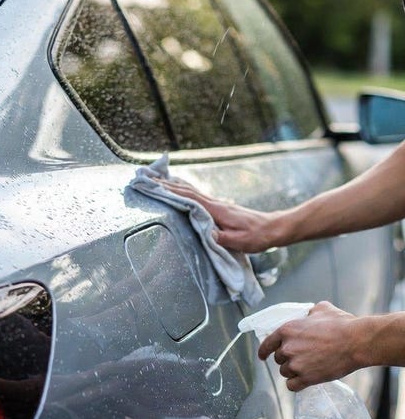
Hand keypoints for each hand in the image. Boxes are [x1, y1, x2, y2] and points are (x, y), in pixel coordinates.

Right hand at [158, 177, 281, 251]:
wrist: (272, 228)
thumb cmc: (257, 236)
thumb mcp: (240, 241)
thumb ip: (222, 238)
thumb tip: (206, 235)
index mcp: (217, 210)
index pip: (189, 198)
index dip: (170, 191)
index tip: (153, 185)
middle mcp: (216, 204)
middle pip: (186, 190)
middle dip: (165, 184)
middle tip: (146, 177)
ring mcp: (217, 205)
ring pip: (190, 191)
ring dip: (172, 185)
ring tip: (156, 179)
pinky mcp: (219, 208)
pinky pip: (197, 197)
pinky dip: (184, 191)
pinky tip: (179, 189)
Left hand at [257, 301, 360, 390]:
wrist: (356, 342)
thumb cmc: (341, 325)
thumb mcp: (322, 309)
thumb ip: (309, 313)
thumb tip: (309, 314)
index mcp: (287, 330)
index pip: (267, 344)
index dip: (264, 351)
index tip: (263, 356)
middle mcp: (287, 348)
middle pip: (279, 359)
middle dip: (288, 359)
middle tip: (302, 357)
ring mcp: (296, 365)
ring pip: (285, 373)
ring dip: (293, 371)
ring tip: (308, 366)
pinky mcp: (306, 378)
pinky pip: (292, 386)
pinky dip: (297, 384)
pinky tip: (305, 379)